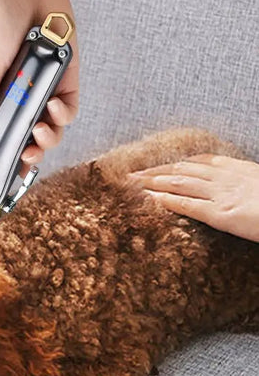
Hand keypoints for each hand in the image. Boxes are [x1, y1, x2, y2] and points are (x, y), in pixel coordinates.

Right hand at [0, 0, 78, 175]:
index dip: (9, 157)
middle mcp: (23, 99)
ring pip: (53, 130)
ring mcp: (45, 92)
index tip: (10, 174)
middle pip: (31, 139)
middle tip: (27, 156)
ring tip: (42, 131)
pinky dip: (64, 114)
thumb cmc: (0, 23)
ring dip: (49, 138)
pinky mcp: (66, 82)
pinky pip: (69, 109)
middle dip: (31, 154)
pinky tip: (54, 104)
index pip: (5, 135)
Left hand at [129, 154, 258, 241]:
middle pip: (182, 169)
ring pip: (179, 183)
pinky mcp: (223, 214)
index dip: (173, 163)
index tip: (155, 164)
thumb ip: (245, 185)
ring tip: (130, 184)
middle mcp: (227, 177)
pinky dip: (166, 201)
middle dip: (154, 170)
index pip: (198, 161)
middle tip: (131, 173)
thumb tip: (235, 191)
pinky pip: (188, 205)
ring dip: (152, 182)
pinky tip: (148, 200)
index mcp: (239, 169)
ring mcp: (224, 194)